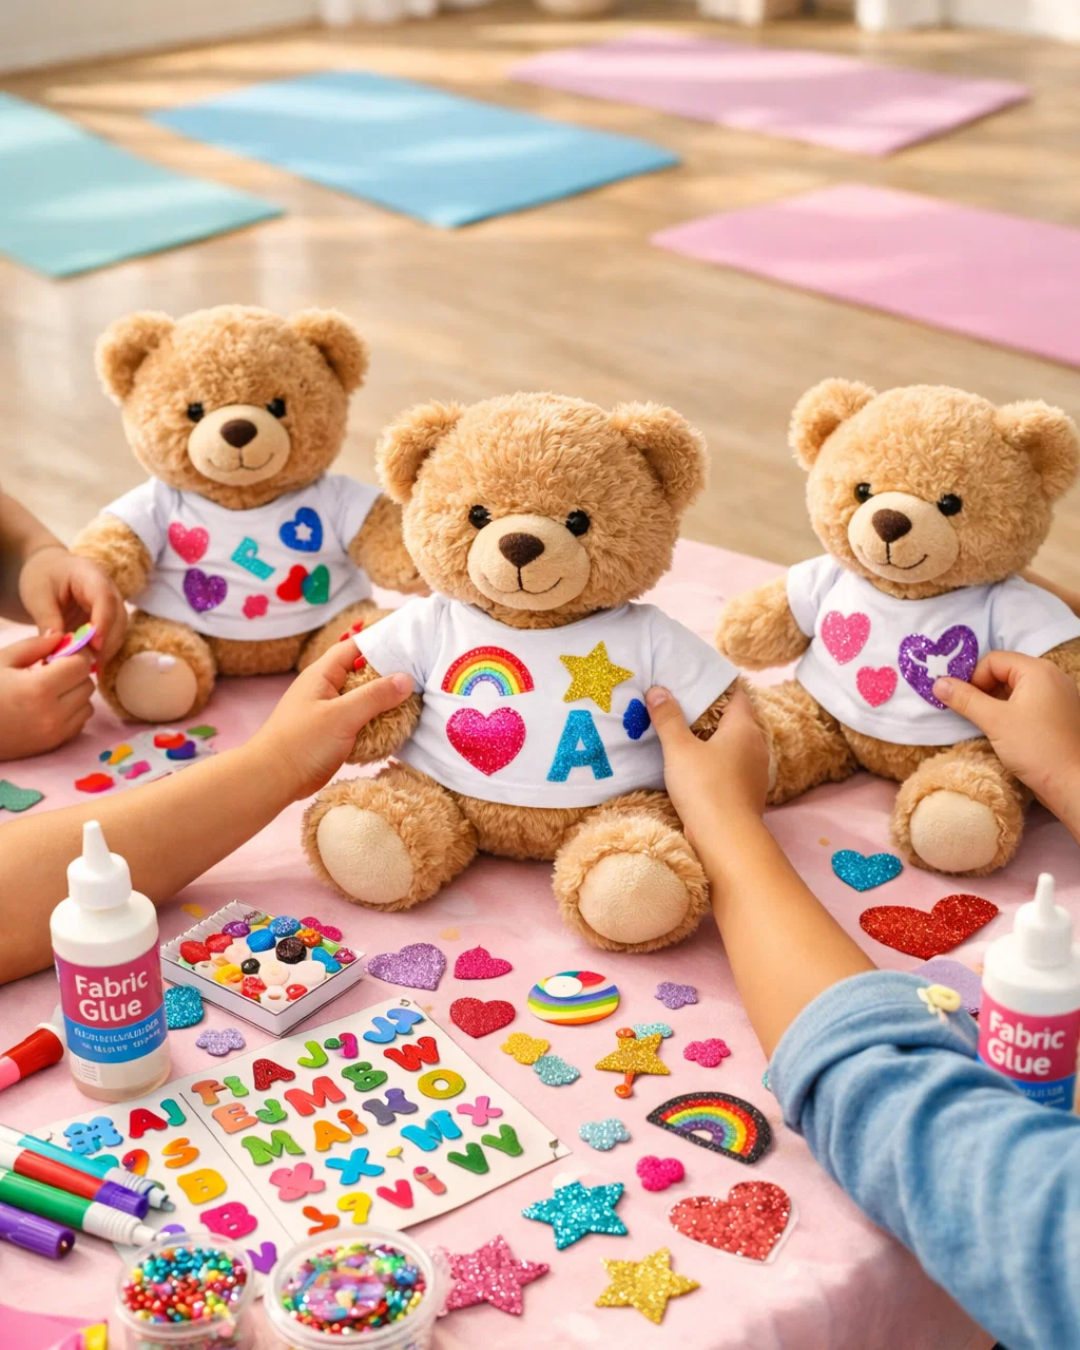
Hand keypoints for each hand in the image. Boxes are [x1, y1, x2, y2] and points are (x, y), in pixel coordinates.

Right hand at [0, 633, 95, 758]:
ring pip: (88, 705)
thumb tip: (62, 637)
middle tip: (52, 670)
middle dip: (74, 673)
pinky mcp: (52, 746)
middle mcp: (53, 714)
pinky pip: (79, 723)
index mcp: (39, 689)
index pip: (81, 665)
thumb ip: (34, 646)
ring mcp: (54, 734)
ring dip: (75, 694)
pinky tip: (49, 706)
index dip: (74, 654)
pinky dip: (71, 712)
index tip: (61, 652)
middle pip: (87, 684)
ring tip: (49, 690)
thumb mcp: (0, 660)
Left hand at [18, 547, 126, 661]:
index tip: (94, 646)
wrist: (48, 568)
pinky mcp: (108, 617)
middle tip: (89, 664)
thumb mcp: (37, 595)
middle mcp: (109, 589)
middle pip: (118, 617)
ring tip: (88, 668)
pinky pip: (112, 636)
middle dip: (107, 642)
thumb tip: (59, 647)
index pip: (105, 599)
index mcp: (91, 575)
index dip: (103, 623)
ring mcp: (111, 604)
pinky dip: (103, 651)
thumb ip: (48, 619)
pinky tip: (90, 665)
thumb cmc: (42, 575)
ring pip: (119, 629)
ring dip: (107, 650)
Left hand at [248, 639, 413, 800]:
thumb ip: (375, 696)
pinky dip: (377, 722)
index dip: (381, 643)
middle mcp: (327, 688)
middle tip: (420, 676)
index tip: (411, 645)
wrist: (272, 779)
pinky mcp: (333, 732)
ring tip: (414, 701)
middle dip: (389, 675)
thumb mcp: (342, 716)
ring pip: (364, 699)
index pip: (356, 647)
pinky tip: (396, 727)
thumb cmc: (301, 742)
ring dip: (385, 702)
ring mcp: (330, 711)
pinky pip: (361, 720)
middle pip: (363, 673)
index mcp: (323, 674)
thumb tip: (406, 679)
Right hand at [646, 684, 769, 852]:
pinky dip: (717, 760)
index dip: (717, 686)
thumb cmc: (705, 787)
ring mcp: (755, 770)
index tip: (694, 682)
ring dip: (714, 739)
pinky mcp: (749, 790)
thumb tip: (657, 690)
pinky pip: (733, 765)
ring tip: (686, 735)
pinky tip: (697, 766)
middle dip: (712, 712)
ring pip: (734, 744)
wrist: (726, 838)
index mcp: (744, 727)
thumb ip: (668, 718)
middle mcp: (756, 744)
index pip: (737, 694)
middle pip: (736, 719)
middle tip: (683, 706)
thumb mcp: (679, 749)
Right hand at [934, 652, 1079, 822]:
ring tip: (991, 725)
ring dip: (997, 702)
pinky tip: (1009, 732)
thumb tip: (938, 683)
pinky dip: (1014, 711)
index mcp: (1037, 670)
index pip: (993, 660)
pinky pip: (1031, 702)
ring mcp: (1060, 695)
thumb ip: (965, 699)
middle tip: (974, 714)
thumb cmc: (1035, 748)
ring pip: (1017, 688)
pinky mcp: (1062, 713)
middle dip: (984, 690)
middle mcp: (1052, 676)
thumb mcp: (994, 721)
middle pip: (1005, 671)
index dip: (974, 678)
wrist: (1073, 783)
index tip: (965, 703)